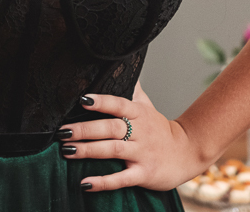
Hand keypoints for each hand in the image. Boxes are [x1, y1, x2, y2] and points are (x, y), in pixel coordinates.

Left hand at [60, 82, 205, 191]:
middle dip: (85, 129)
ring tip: (66, 151)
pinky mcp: (144, 174)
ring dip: (88, 151)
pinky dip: (103, 182)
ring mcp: (142, 153)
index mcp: (139, 113)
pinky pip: (122, 179)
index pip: (118, 104)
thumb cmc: (160, 129)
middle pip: (111, 128)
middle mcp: (141, 132)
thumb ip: (132, 89)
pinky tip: (85, 183)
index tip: (82, 99)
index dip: (101, 101)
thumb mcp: (147, 106)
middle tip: (63, 131)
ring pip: (113, 150)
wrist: (187, 153)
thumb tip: (120, 65)